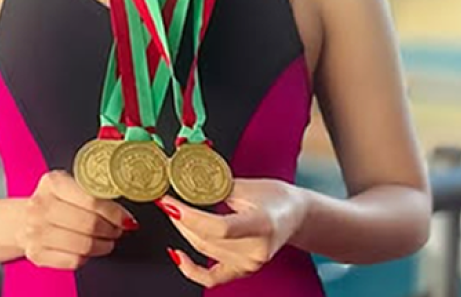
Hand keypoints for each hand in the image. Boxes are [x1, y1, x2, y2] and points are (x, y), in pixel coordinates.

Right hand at [18, 170, 138, 268]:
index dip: (114, 213)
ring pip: (84, 245)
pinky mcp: (36, 253)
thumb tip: (126, 216)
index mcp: (52, 183)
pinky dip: (85, 257)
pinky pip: (74, 261)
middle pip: (89, 224)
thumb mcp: (71, 187)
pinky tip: (85, 250)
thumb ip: (95, 195)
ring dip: (102, 245)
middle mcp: (40, 206)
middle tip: (116, 230)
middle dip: (111, 230)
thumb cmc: (55, 203)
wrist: (23, 219)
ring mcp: (35, 231)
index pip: (92, 200)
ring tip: (105, 240)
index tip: (126, 219)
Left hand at [161, 178, 309, 286]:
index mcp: (262, 224)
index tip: (169, 202)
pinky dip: (190, 268)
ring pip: (204, 249)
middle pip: (208, 239)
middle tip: (165, 200)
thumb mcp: (248, 185)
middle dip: (180, 219)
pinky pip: (211, 277)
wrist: (295, 215)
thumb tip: (183, 183)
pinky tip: (176, 255)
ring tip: (173, 212)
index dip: (189, 216)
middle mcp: (257, 250)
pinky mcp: (244, 269)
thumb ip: (216, 187)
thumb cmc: (275, 197)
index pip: (220, 227)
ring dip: (183, 231)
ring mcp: (251, 263)